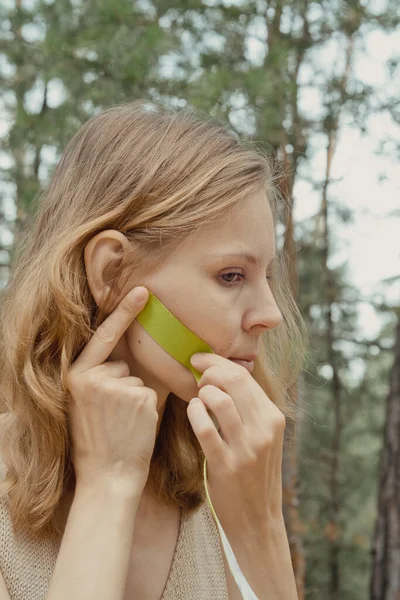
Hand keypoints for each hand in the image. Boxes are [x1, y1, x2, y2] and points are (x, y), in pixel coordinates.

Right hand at [66, 286, 158, 496]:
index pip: (103, 336)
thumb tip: (134, 351)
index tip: (142, 290)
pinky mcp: (136, 397)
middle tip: (113, 417)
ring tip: (121, 424)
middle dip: (125, 385)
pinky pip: (150, 392)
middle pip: (123, 365)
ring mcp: (114, 386)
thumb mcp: (91, 402)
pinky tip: (134, 426)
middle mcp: (91, 377)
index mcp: (76, 376)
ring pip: (138, 379)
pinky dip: (148, 408)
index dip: (124, 312)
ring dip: (136, 398)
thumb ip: (107, 375)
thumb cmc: (101, 440)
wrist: (107, 476)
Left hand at [187, 353, 285, 535]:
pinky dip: (195, 412)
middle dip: (209, 370)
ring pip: (219, 400)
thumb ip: (249, 407)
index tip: (201, 359)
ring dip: (202, 392)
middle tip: (196, 374)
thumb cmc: (255, 472)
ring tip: (198, 397)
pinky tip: (193, 411)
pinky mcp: (226, 465)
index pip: (245, 376)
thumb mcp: (263, 436)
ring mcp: (246, 448)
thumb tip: (223, 373)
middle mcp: (264, 429)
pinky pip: (205, 427)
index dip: (218, 362)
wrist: (258, 517)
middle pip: (234, 381)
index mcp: (273, 418)